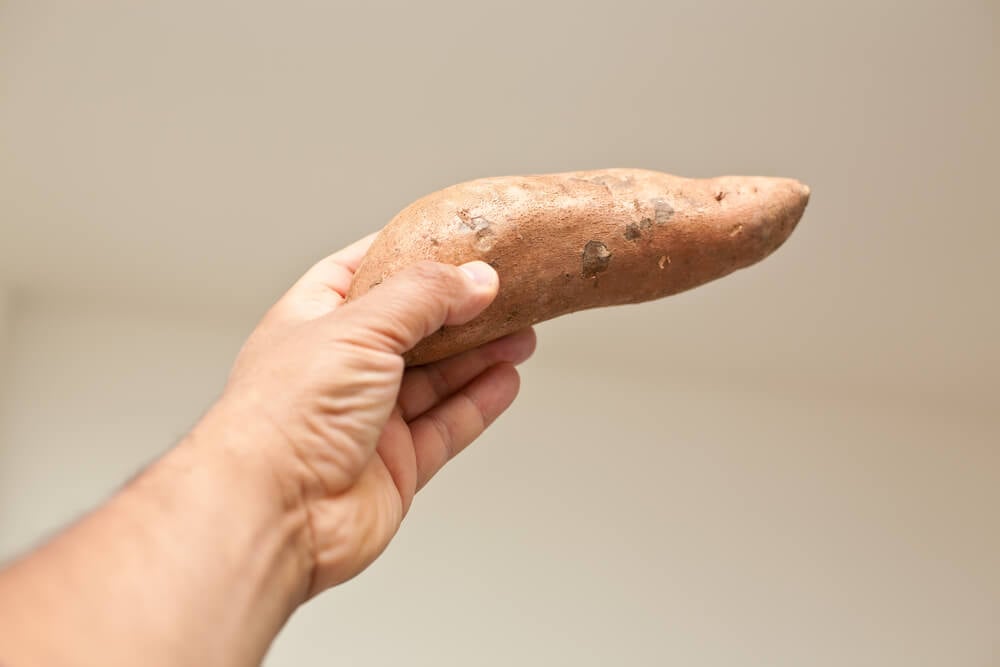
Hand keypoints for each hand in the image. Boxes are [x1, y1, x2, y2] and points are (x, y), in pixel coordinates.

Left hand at [213, 234, 535, 595]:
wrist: (276, 513)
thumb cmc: (285, 417)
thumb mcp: (360, 328)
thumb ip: (424, 297)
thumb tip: (476, 279)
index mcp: (313, 322)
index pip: (362, 272)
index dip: (407, 253)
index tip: (454, 240)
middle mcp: (338, 369)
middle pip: (411, 328)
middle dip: (459, 311)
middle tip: (506, 294)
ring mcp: (367, 420)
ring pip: (435, 379)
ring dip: (479, 355)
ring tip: (522, 333)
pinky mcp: (394, 466)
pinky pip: (446, 426)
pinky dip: (478, 403)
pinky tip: (505, 379)